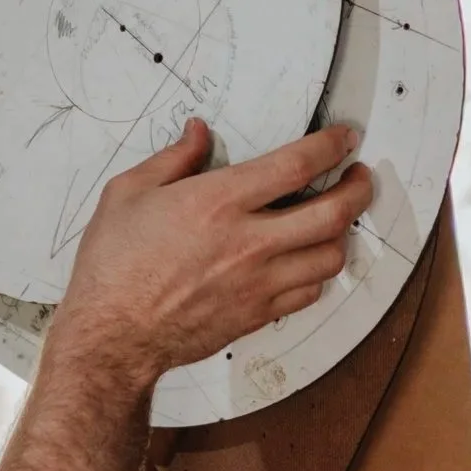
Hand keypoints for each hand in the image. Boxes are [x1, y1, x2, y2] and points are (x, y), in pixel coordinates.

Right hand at [49, 120, 372, 392]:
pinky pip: (310, 293)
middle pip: (334, 213)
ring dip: (341, 233)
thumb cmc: (112, 267)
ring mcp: (258, 283)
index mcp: (218, 202)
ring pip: (330, 256)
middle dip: (358, 189)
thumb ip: (172, 158)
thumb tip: (198, 133)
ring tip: (335, 220)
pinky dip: (318, 273)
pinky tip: (307, 261)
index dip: (332, 146)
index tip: (343, 139)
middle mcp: (249, 242)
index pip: (297, 164)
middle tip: (358, 178)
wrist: (111, 337)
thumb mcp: (128, 193)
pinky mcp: (256, 315)